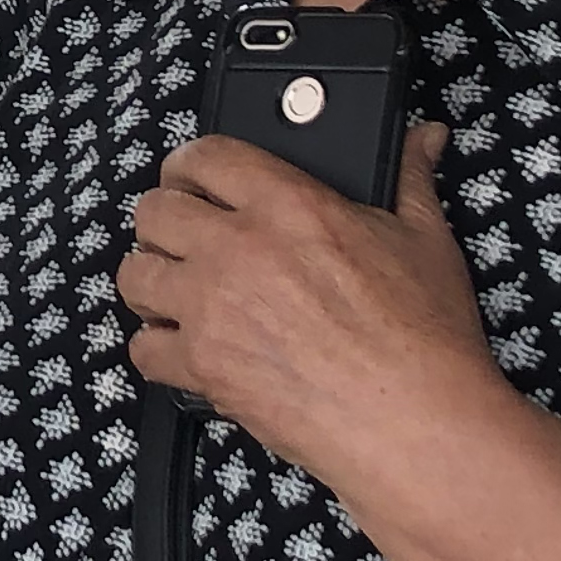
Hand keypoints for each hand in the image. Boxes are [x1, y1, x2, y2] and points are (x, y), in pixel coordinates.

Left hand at [114, 125, 502, 480]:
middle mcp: (237, 250)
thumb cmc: (425, 336)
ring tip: (179, 289)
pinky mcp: (203, 366)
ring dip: (152, 279)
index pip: (206, 156)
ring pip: (135, 275)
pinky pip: (143, 348)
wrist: (417, 422)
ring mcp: (213, 309)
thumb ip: (410, 178)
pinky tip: (184, 346)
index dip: (191, 163)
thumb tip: (420, 139)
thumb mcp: (426, 240)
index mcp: (289, 206)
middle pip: (154, 211)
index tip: (193, 177)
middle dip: (166, 219)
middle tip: (186, 236)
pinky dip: (158, 347)